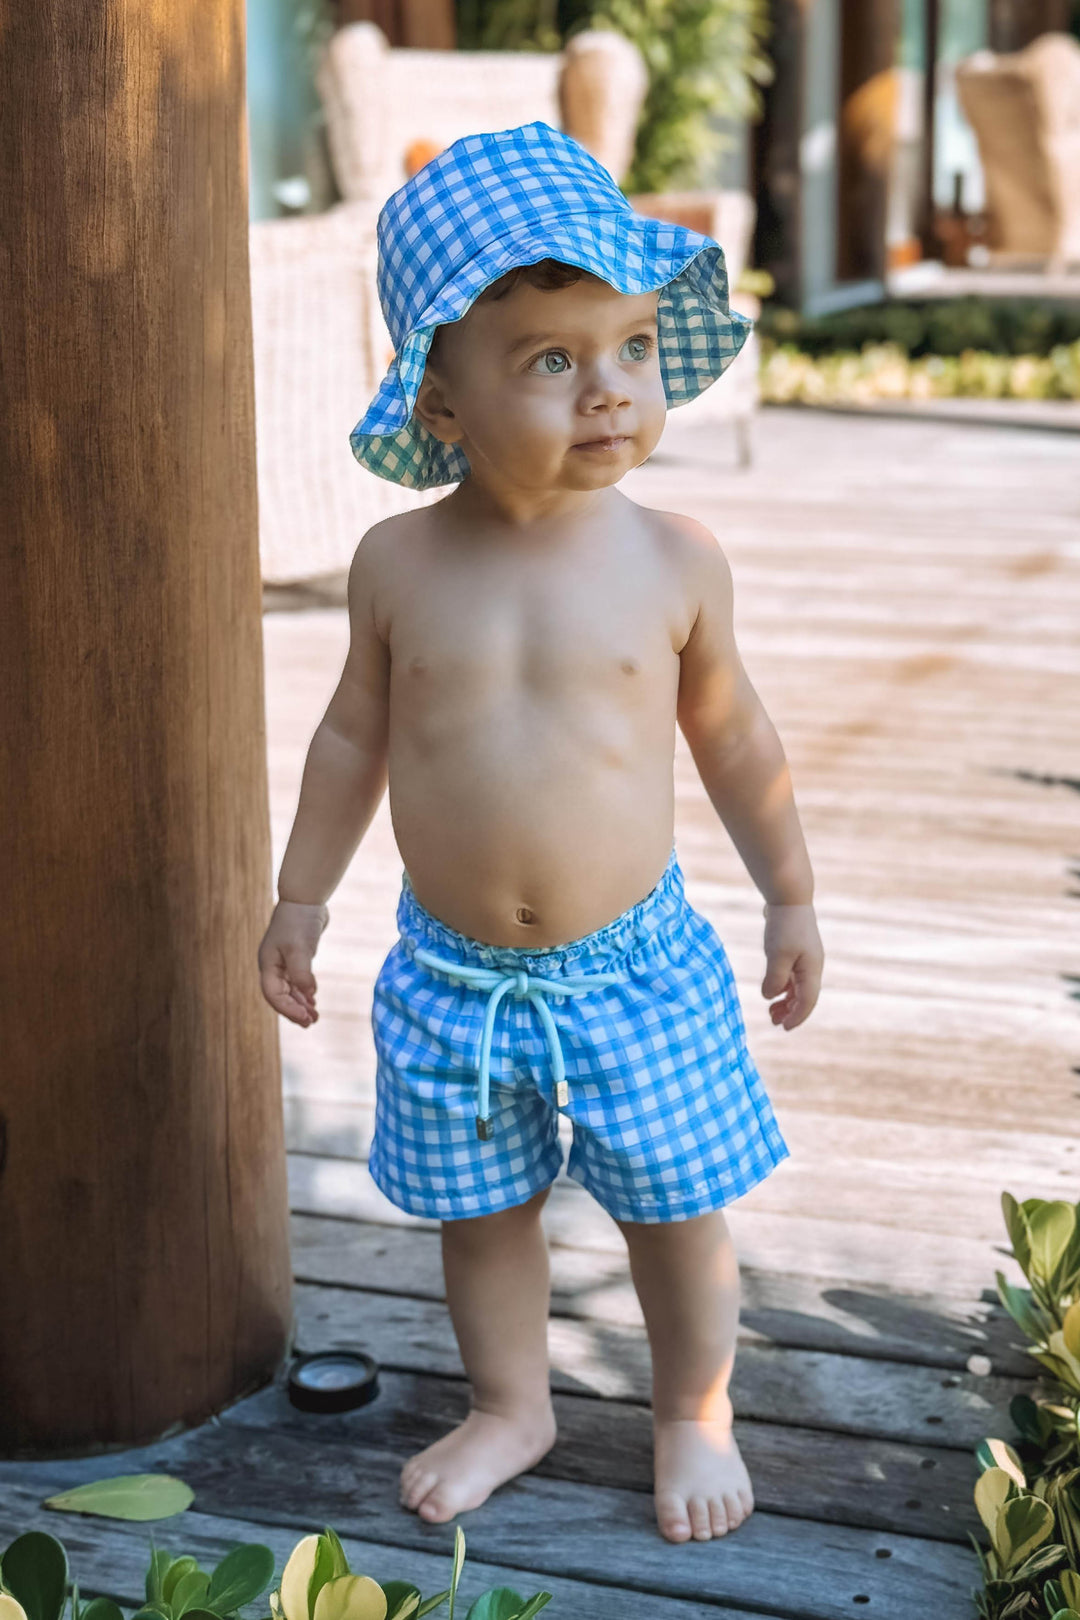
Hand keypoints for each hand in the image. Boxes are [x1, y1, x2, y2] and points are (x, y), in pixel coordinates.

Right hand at [258, 899, 329, 1026]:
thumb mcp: (300, 949)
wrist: (305, 898)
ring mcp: (283, 961)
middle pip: (280, 995)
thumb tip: (309, 995)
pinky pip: (297, 981)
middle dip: (294, 1011)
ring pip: (289, 990)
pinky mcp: (295, 957)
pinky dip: (305, 992)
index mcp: (268, 964)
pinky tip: (313, 1001)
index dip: (288, 1009)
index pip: (274, 995)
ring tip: (315, 1017)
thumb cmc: (299, 922)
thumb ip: (302, 973)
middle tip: (311, 1023)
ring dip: (301, 1004)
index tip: (306, 1019)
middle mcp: (273, 965)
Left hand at [761, 901, 822, 1029]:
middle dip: (791, 1012)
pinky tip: (772, 992)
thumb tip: (770, 997)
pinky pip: (792, 976)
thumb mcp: (777, 955)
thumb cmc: (784, 926)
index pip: (808, 1001)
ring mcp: (805, 958)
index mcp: (812, 969)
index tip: (783, 1028)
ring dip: (786, 1001)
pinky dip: (783, 987)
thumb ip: (775, 979)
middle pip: (804, 997)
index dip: (797, 1017)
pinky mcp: (796, 950)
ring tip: (771, 1012)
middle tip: (773, 1023)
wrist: (788, 897)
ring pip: (798, 987)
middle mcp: (812, 966)